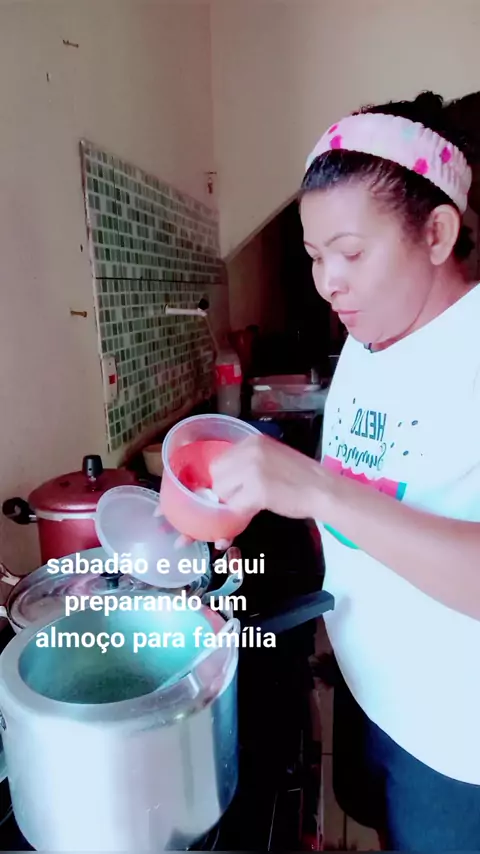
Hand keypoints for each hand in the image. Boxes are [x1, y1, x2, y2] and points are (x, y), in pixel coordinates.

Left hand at [210, 434, 327, 519]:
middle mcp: (249, 450)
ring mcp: (252, 469)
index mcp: (252, 440)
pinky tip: (258, 508)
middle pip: (217, 475)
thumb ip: (248, 462)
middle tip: (246, 496)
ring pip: (222, 492)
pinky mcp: (257, 490)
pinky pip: (235, 507)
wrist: (323, 490)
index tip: (238, 486)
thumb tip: (224, 479)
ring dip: (234, 501)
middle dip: (227, 490)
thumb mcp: (272, 457)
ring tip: (255, 501)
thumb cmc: (300, 478)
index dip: (227, 478)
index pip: (220, 460)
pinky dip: (243, 512)